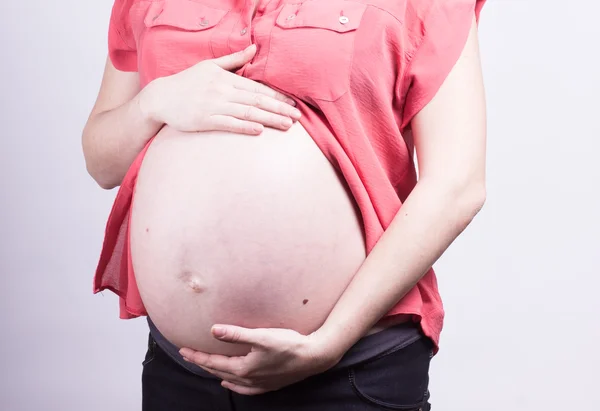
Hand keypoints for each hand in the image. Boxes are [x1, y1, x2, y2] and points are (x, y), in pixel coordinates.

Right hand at [141, 44, 300, 134]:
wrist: (161, 97)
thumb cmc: (187, 82)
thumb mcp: (210, 66)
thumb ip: (234, 60)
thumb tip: (254, 48)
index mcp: (226, 79)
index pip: (257, 88)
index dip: (277, 96)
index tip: (293, 103)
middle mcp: (223, 91)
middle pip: (257, 100)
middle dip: (280, 109)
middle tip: (298, 117)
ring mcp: (214, 106)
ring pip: (248, 112)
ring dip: (269, 119)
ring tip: (287, 125)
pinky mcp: (205, 120)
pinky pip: (229, 124)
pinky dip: (245, 126)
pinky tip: (260, 130)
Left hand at [179, 325, 340, 394]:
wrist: (314, 357)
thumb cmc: (289, 344)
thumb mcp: (261, 336)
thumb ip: (236, 334)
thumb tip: (213, 330)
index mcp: (243, 368)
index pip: (213, 362)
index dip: (197, 356)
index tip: (183, 350)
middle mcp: (248, 379)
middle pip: (219, 371)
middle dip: (202, 363)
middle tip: (188, 355)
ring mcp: (259, 384)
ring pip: (231, 380)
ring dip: (216, 373)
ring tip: (206, 367)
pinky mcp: (269, 384)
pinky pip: (245, 389)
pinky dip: (234, 386)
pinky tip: (231, 383)